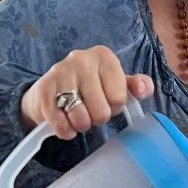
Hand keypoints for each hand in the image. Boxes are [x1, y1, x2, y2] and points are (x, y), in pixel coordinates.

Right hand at [20, 46, 153, 139]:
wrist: (49, 90)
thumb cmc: (88, 88)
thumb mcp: (114, 84)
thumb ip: (134, 86)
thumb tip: (144, 88)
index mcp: (103, 57)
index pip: (120, 98)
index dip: (114, 107)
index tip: (106, 101)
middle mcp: (81, 59)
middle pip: (101, 110)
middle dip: (97, 118)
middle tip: (90, 110)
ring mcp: (60, 72)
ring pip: (81, 118)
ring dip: (81, 125)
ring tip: (78, 116)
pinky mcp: (43, 90)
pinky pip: (61, 124)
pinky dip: (65, 131)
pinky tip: (66, 123)